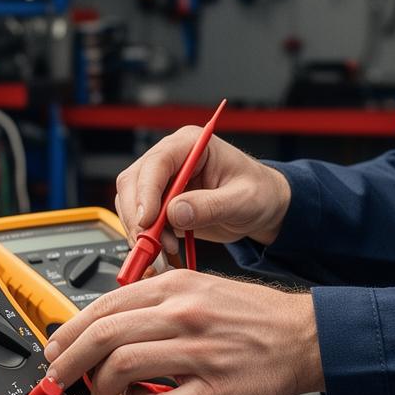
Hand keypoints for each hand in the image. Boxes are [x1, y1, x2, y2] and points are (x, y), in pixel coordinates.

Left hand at [42, 269, 322, 394]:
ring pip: (122, 367)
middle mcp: (182, 315)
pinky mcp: (213, 390)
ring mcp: (197, 353)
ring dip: (100, 388)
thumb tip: (106, 324)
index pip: (103, 307)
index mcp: (175, 287)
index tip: (56, 349)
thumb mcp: (198, 287)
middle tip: (57, 379)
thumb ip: (153, 301)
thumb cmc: (252, 316)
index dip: (69, 332)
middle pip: (103, 336)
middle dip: (68, 362)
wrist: (303, 336)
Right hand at [115, 126, 292, 268]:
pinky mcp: (161, 202)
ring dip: (140, 229)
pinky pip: (140, 218)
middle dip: (138, 214)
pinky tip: (163, 250)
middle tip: (151, 243)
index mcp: (192, 144)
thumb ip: (211, 206)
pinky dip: (145, 237)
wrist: (264, 207)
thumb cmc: (259, 193)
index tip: (148, 220)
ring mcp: (164, 180)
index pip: (157, 162)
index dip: (147, 191)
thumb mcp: (244, 200)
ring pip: (131, 201)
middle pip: (134, 181)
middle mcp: (172, 158)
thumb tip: (175, 212)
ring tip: (164, 249)